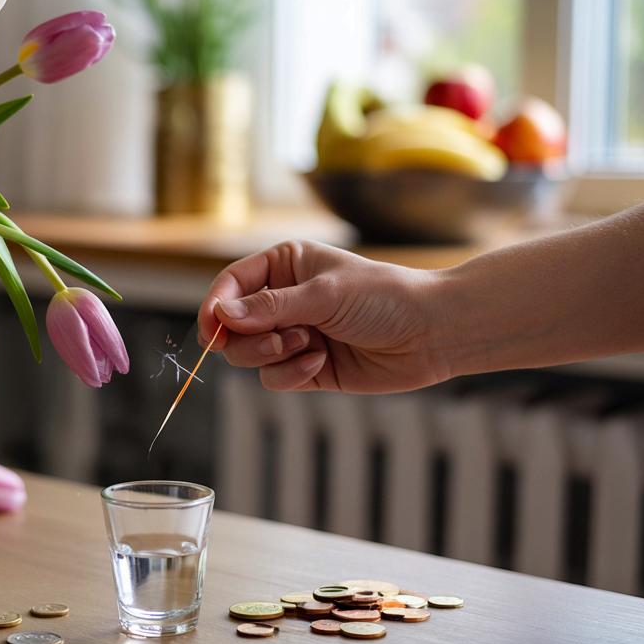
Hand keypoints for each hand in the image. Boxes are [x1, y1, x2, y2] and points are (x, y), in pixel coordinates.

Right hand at [197, 241, 452, 392]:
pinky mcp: (305, 367)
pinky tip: (322, 363)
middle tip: (279, 340)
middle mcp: (283, 299)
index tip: (211, 331)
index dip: (214, 307)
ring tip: (307, 346)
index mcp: (284, 266)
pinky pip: (274, 378)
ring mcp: (293, 335)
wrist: (431, 334)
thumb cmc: (384, 298)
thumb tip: (220, 314)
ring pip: (249, 356)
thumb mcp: (322, 295)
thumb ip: (268, 307)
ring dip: (273, 355)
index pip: (231, 284)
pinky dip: (292, 374)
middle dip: (250, 339)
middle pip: (233, 326)